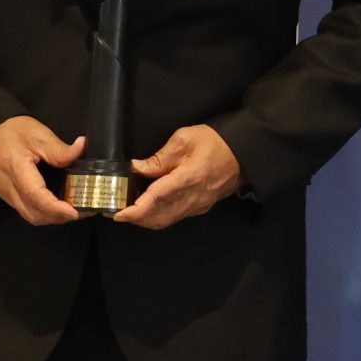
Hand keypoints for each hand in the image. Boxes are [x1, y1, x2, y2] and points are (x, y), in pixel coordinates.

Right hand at [0, 117, 86, 226]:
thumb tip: (80, 149)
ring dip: (52, 218)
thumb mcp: (39, 135)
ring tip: (73, 210)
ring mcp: (6, 193)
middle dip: (59, 217)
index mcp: (16, 169)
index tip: (74, 211)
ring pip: (30, 215)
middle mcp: (8, 186)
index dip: (56, 208)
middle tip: (82, 211)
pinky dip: (44, 212)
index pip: (36, 196)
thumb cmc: (11, 133)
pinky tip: (58, 206)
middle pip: (34, 213)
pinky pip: (26, 210)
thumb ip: (60, 148)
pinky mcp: (7, 195)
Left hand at [116, 124, 244, 231]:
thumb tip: (136, 169)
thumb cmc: (217, 142)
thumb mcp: (185, 139)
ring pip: (165, 221)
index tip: (115, 213)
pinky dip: (157, 216)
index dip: (133, 211)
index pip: (155, 201)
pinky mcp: (201, 207)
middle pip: (157, 218)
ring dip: (144, 219)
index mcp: (188, 179)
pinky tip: (149, 205)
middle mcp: (193, 198)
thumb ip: (159, 158)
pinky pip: (175, 217)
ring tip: (129, 208)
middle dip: (134, 218)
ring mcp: (198, 205)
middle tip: (116, 210)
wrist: (246, 152)